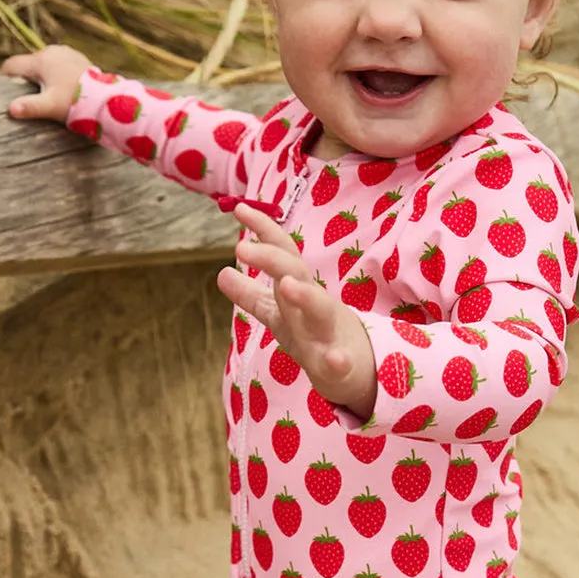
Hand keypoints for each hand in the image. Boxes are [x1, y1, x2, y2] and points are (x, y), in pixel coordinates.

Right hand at [0, 44, 93, 122]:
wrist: (107, 98)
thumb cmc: (76, 102)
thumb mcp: (51, 106)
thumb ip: (30, 107)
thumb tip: (11, 110)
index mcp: (41, 60)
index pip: (12, 65)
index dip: (3, 76)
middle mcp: (52, 51)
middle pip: (28, 63)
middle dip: (23, 77)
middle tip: (20, 94)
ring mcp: (66, 52)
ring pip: (44, 63)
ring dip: (40, 74)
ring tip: (40, 92)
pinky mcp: (77, 58)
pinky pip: (58, 64)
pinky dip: (54, 73)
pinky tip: (58, 87)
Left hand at [218, 204, 377, 419]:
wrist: (357, 370)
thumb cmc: (315, 336)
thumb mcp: (278, 316)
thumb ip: (251, 296)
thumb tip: (221, 273)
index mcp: (298, 290)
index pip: (282, 252)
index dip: (263, 229)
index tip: (240, 207)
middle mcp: (313, 305)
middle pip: (296, 274)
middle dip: (272, 259)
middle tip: (241, 248)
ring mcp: (328, 333)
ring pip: (319, 310)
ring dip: (305, 296)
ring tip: (286, 285)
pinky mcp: (340, 364)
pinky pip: (340, 361)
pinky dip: (338, 359)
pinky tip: (335, 359)